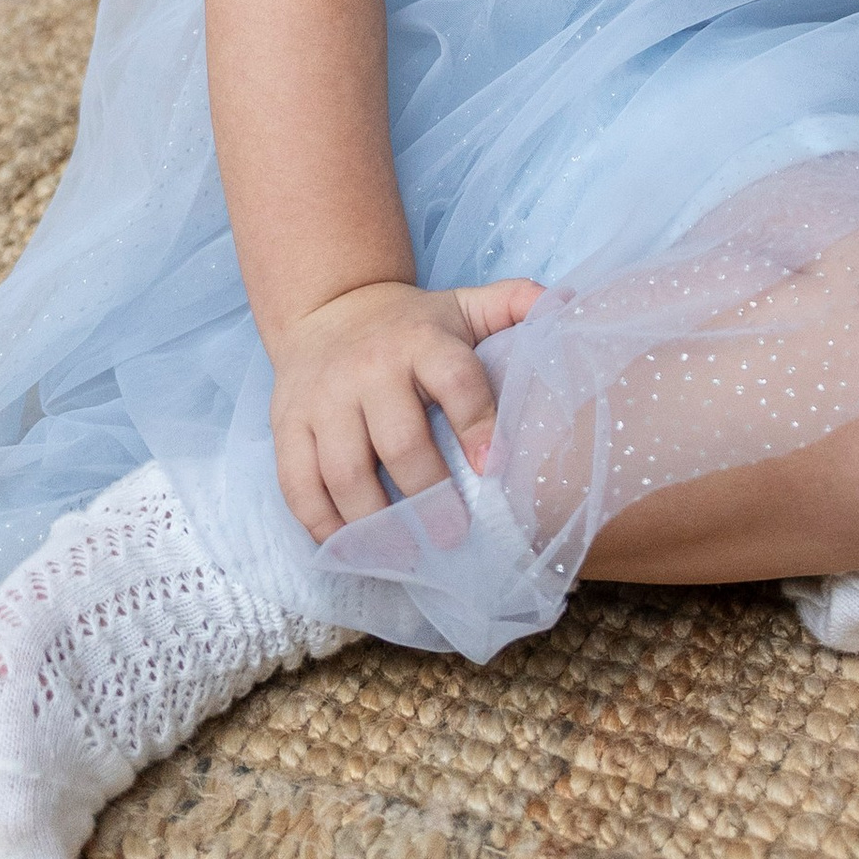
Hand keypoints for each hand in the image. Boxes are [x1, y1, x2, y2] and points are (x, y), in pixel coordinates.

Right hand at [265, 276, 541, 541]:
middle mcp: (369, 367)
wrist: (329, 307)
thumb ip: (516, 303)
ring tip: (407, 555)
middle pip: (399, 440)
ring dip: (376, 523)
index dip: (478, 424)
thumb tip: (570, 307)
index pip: (455, 380)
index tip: (496, 468)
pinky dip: (322, 526)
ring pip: (345, 472)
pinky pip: (298, 485)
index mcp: (421, 341)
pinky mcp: (288, 426)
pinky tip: (351, 550)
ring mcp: (323, 400)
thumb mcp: (465, 305)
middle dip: (429, 496)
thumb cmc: (412, 324)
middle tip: (455, 535)